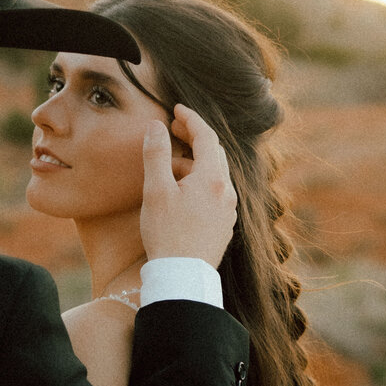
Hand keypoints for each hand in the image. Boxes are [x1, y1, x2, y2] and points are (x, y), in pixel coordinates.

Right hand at [139, 105, 236, 268]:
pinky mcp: (224, 226)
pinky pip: (215, 193)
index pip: (206, 136)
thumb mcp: (156, 190)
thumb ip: (157, 154)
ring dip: (195, 161)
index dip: (191, 118)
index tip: (176, 108)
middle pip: (214, 153)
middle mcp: (227, 192)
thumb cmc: (167, 234)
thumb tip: (156, 125)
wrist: (182, 278)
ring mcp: (228, 210)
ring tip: (171, 163)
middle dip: (194, 137)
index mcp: (213, 178)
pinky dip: (200, 181)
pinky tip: (182, 191)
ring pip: (215, 174)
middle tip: (174, 129)